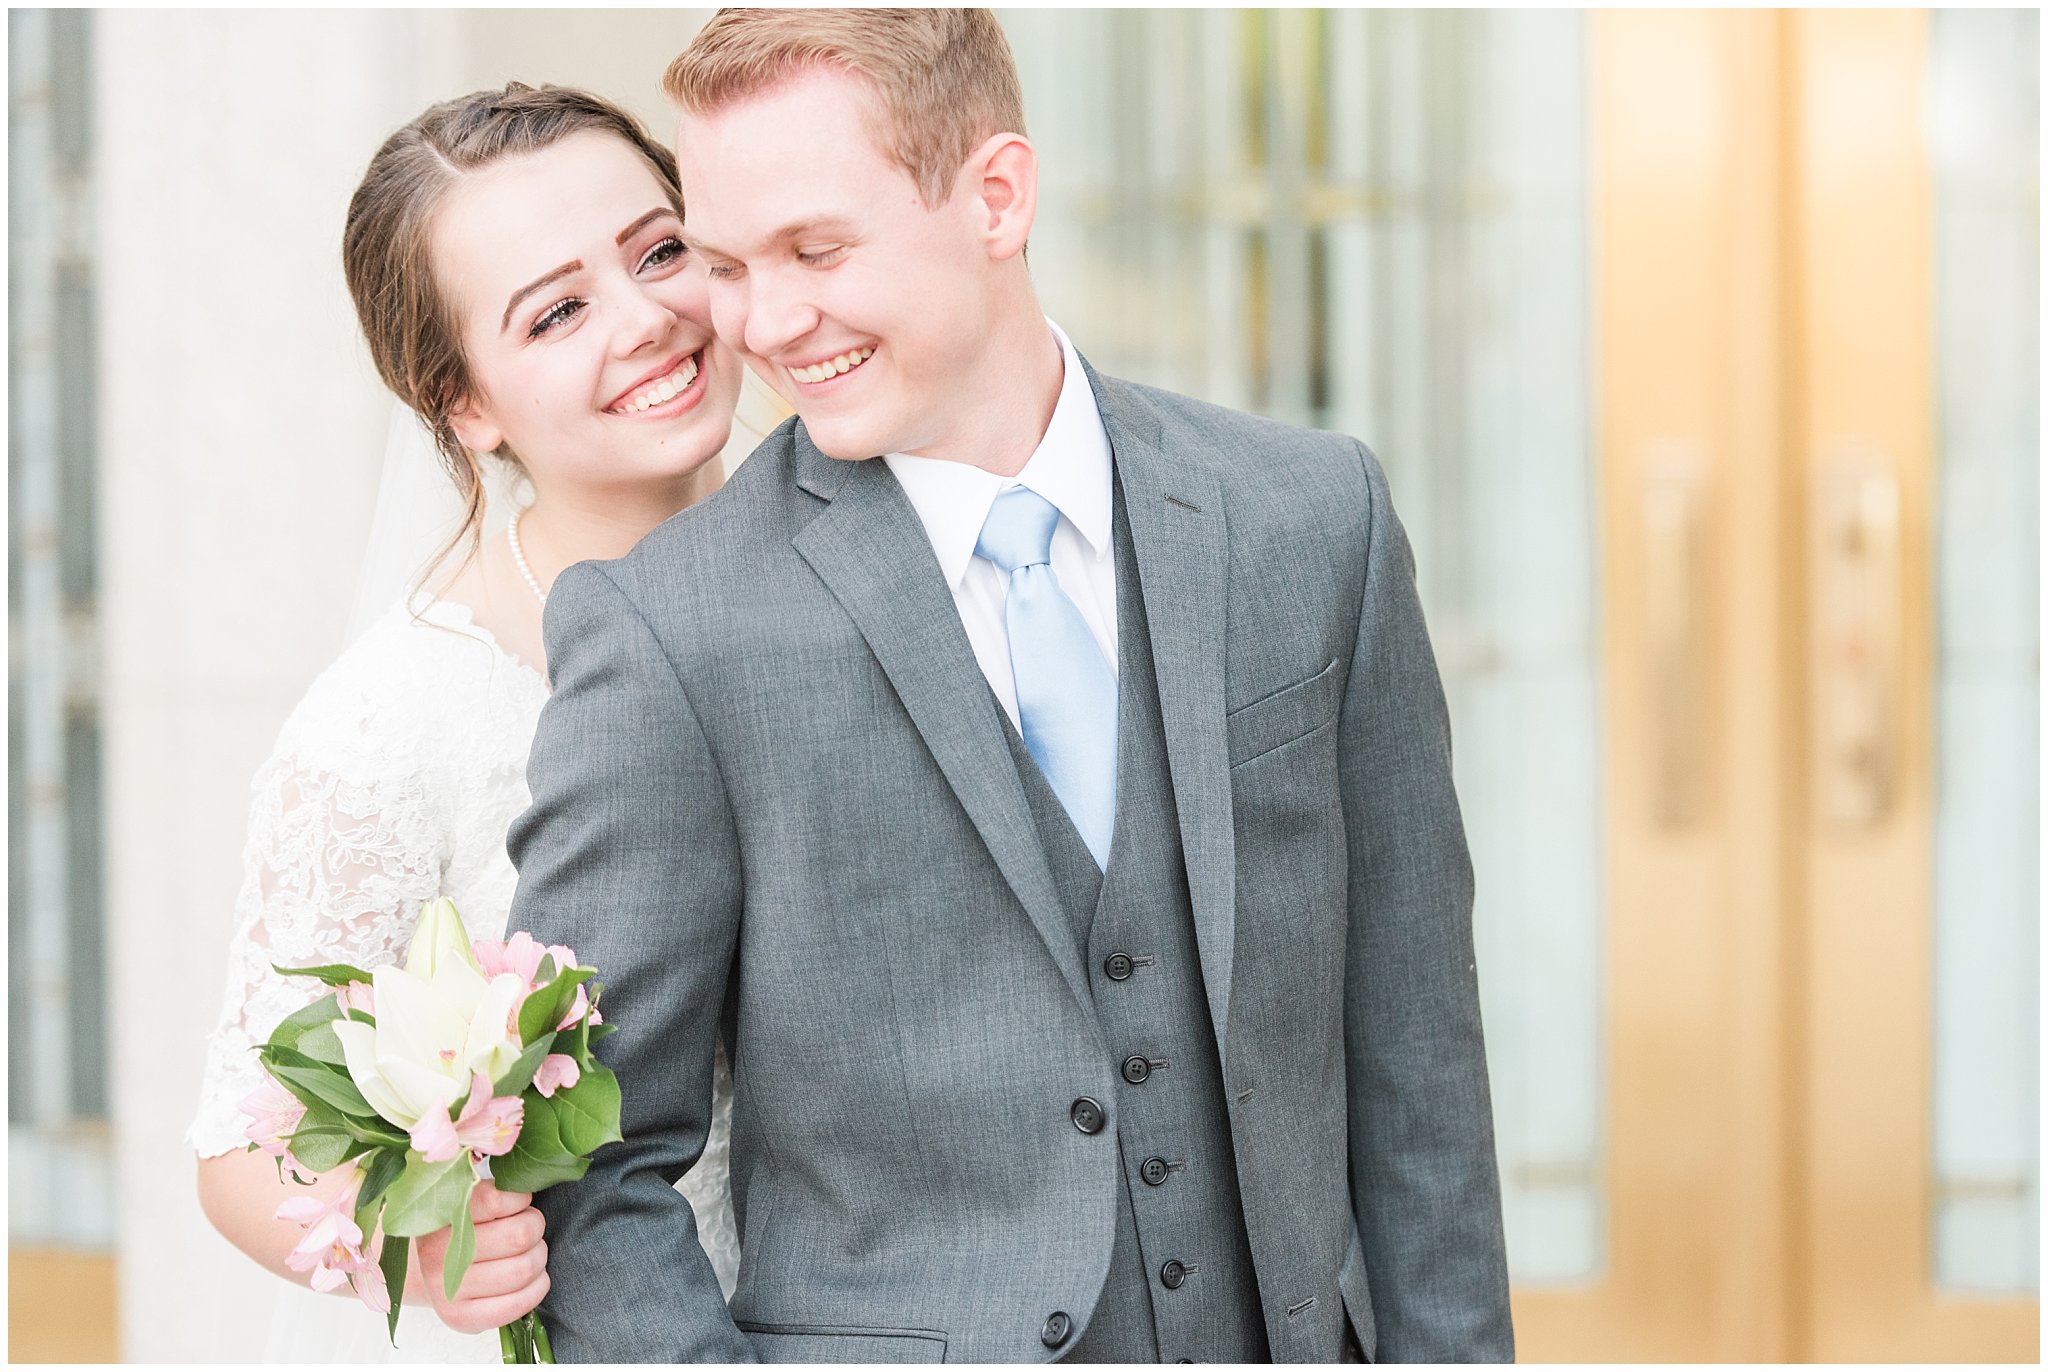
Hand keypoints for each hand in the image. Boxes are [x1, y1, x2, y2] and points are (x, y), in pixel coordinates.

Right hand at [416, 1180, 550, 1335]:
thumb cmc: (461, 1227)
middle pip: (519, 1235)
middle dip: (535, 1227)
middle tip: (528, 1227)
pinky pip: (517, 1304)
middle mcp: (436, 1253)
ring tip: (530, 1251)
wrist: (429, 1271)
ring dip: (539, 1257)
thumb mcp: (467, 1199)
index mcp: (438, 1214)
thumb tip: (530, 1179)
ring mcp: (446, 1289)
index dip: (519, 1199)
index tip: (519, 1201)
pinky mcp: (460, 1318)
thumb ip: (494, 1188)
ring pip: (523, 1269)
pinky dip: (538, 1287)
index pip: (495, 1200)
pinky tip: (534, 1278)